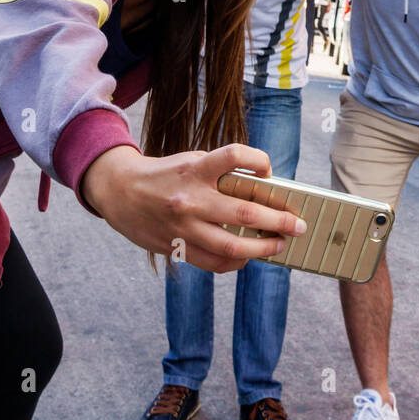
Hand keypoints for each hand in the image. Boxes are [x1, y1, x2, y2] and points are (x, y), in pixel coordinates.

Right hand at [81, 143, 307, 272]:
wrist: (120, 191)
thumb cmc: (164, 175)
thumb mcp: (190, 162)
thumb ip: (220, 173)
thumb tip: (262, 187)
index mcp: (196, 169)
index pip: (235, 156)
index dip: (258, 160)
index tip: (269, 171)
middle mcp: (191, 198)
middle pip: (245, 214)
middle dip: (279, 221)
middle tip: (298, 225)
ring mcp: (184, 227)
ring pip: (233, 247)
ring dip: (263, 248)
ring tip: (280, 244)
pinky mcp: (177, 247)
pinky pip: (214, 262)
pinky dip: (236, 262)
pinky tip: (248, 257)